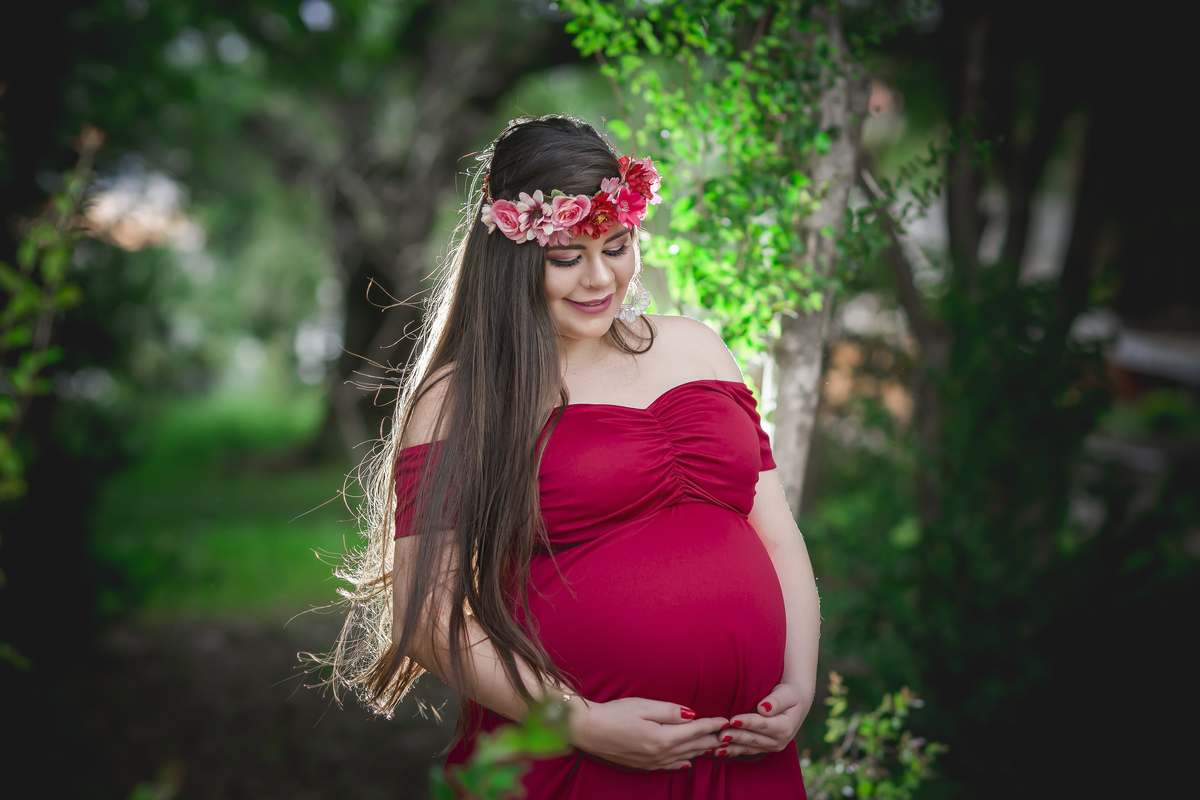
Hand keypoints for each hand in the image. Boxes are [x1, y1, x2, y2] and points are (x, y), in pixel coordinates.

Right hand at [568, 696, 727, 770]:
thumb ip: (670, 711)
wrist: (589, 731)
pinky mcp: (643, 765)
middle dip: (711, 739)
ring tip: (715, 746)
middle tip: (728, 734)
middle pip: (693, 746)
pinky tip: (688, 761)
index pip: (695, 730)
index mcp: (663, 737)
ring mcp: (652, 762)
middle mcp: (661, 753)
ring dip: (700, 751)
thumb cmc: (614, 713)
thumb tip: (692, 715)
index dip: (712, 724)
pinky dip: (683, 761)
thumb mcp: (643, 706)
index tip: (726, 719)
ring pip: (684, 757)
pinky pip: (670, 766)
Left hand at [713, 683, 807, 757]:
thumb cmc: (788, 694)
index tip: (733, 720)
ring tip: (716, 747)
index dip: (748, 722)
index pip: (763, 725)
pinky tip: (720, 751)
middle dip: (736, 737)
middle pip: (754, 738)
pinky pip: (747, 751)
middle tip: (720, 735)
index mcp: (786, 727)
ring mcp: (771, 747)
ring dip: (732, 747)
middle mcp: (780, 741)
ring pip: (748, 748)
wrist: (794, 705)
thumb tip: (763, 708)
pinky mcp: (763, 749)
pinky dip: (733, 751)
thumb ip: (776, 701)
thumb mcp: (787, 693)